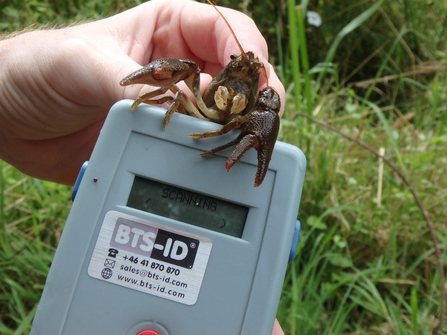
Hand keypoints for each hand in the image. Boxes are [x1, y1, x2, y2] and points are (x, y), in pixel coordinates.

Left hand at [0, 0, 283, 184]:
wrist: (10, 118)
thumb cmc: (39, 70)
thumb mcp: (82, 63)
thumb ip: (135, 84)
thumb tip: (185, 110)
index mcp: (168, 29)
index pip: (227, 31)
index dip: (248, 56)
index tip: (253, 86)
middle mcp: (181, 66)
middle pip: (238, 77)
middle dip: (252, 99)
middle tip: (250, 124)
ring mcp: (176, 106)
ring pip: (225, 114)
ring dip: (235, 130)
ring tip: (234, 147)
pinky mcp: (165, 139)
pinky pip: (200, 146)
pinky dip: (211, 155)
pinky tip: (212, 165)